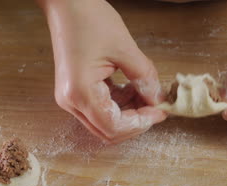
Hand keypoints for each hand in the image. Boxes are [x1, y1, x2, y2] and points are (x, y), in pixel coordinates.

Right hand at [38, 0, 165, 142]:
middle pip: (108, 131)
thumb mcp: (125, 48)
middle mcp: (71, 102)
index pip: (114, 126)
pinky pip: (100, 110)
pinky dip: (120, 105)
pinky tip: (132, 90)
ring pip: (105, 123)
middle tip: (156, 107)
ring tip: (146, 94)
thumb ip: (145, 78)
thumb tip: (158, 100)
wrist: (66, 4)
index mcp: (80, 92)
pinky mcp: (75, 92)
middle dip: (135, 122)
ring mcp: (71, 98)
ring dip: (129, 114)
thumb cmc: (90, 19)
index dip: (140, 123)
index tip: (160, 112)